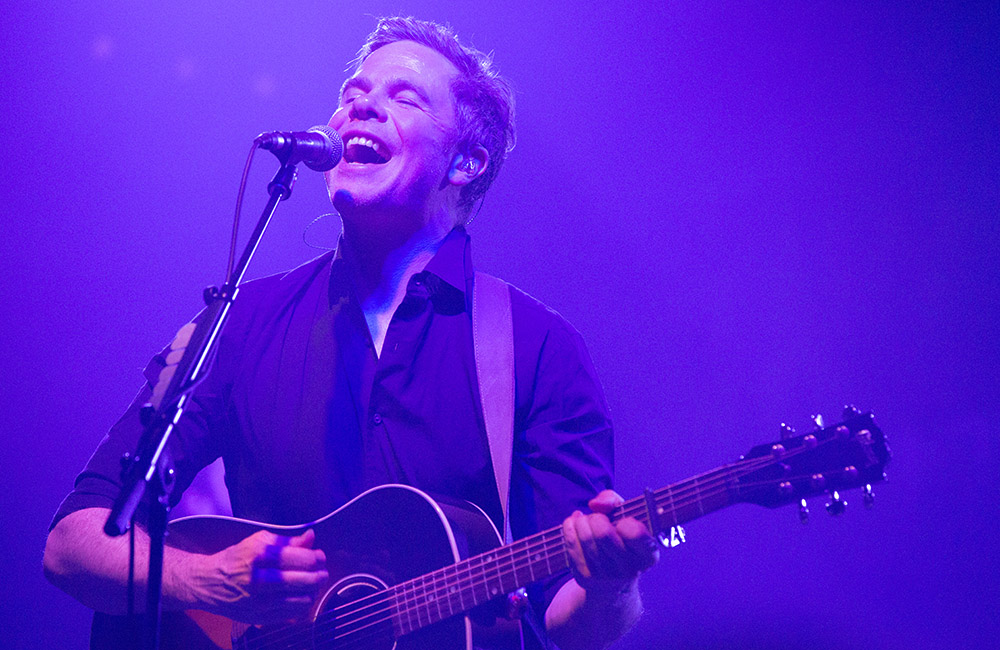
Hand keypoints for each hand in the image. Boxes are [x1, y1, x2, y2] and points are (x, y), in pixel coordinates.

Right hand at [187, 528, 328, 623]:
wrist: (208, 582)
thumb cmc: (237, 559)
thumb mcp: (259, 541)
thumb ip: (288, 541)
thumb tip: (311, 537)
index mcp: (261, 555)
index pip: (301, 558)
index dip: (317, 558)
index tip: (320, 557)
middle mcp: (259, 579)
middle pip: (304, 580)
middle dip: (320, 576)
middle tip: (322, 573)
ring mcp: (259, 601)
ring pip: (301, 599)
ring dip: (313, 592)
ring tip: (312, 585)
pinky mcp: (258, 617)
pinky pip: (291, 614)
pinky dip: (302, 605)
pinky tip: (301, 596)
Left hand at [561, 490, 658, 597]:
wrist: (610, 579)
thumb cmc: (619, 538)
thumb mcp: (625, 518)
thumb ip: (613, 500)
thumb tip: (595, 504)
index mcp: (648, 555)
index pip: (635, 533)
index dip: (624, 522)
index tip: (621, 523)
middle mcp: (630, 570)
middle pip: (603, 532)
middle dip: (596, 518)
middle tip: (597, 520)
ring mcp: (607, 577)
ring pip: (585, 536)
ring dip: (581, 521)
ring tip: (585, 522)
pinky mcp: (586, 578)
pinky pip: (571, 544)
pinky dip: (569, 527)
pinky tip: (574, 525)